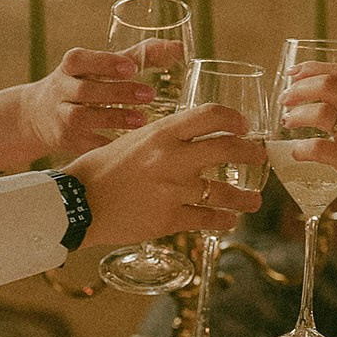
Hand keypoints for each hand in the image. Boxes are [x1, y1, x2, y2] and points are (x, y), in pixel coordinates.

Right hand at [0, 50, 153, 170]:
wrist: (37, 115)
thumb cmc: (82, 83)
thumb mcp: (99, 67)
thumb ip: (137, 56)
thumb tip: (178, 47)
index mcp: (71, 66)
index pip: (81, 60)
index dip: (104, 63)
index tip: (131, 67)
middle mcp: (61, 89)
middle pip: (85, 90)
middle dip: (117, 92)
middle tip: (149, 94)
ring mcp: (60, 116)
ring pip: (81, 117)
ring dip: (112, 118)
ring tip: (142, 120)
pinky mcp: (64, 140)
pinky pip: (84, 144)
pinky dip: (104, 145)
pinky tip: (127, 146)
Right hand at [64, 105, 263, 247]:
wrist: (77, 204)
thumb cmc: (100, 169)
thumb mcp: (132, 141)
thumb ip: (163, 140)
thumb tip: (193, 141)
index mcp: (160, 133)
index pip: (210, 115)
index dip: (233, 119)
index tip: (244, 126)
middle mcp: (172, 159)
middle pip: (228, 148)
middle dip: (251, 152)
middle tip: (258, 157)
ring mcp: (173, 191)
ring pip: (224, 192)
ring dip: (245, 198)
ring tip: (253, 201)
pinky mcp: (169, 219)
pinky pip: (208, 219)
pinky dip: (223, 220)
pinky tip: (228, 220)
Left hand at [279, 65, 336, 237]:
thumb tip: (325, 95)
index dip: (313, 69)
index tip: (294, 73)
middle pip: (329, 85)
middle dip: (300, 89)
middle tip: (286, 99)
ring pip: (321, 112)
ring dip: (297, 115)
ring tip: (288, 122)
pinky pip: (318, 148)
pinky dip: (302, 149)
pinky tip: (297, 152)